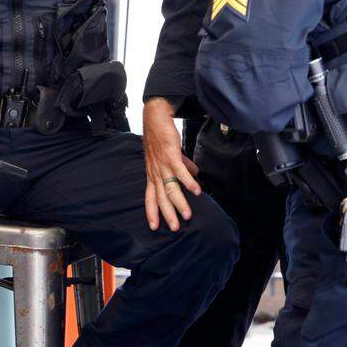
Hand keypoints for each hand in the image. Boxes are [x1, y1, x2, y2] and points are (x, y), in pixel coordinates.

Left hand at [142, 98, 200, 231]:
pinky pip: (180, 171)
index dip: (152, 211)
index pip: (150, 196)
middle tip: (175, 227)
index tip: (154, 226)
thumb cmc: (161, 137)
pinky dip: (188, 182)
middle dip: (167, 214)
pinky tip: (196, 191)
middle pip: (160, 197)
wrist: (156, 118)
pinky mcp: (171, 155)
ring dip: (179, 202)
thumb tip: (195, 174)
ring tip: (187, 215)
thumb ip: (181, 166)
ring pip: (170, 188)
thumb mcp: (169, 156)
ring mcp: (162, 164)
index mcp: (153, 174)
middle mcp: (156, 172)